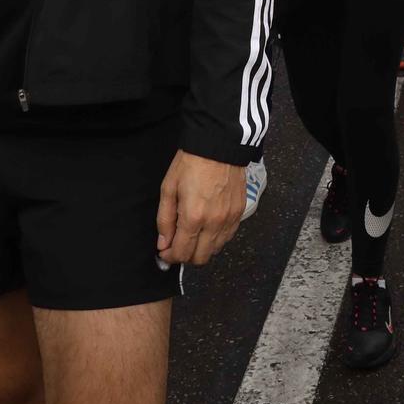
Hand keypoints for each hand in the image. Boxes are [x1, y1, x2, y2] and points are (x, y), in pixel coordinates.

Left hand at [156, 150, 245, 266]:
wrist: (218, 145)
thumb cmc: (190, 163)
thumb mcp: (168, 188)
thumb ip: (164, 220)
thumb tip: (163, 244)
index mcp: (193, 217)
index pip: (182, 253)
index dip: (170, 257)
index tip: (165, 252)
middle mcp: (214, 223)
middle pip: (200, 258)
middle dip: (186, 256)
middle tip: (178, 245)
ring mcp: (229, 219)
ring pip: (215, 250)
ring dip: (202, 249)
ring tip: (193, 236)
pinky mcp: (240, 213)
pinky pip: (228, 237)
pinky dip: (216, 239)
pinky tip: (208, 228)